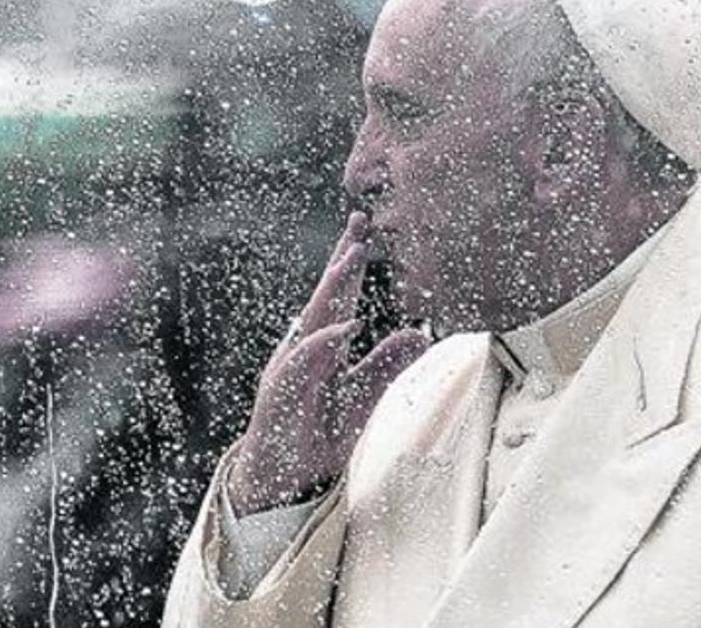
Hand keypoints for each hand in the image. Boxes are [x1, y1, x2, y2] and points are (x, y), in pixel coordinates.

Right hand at [228, 212, 430, 515]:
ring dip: (333, 287)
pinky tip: (346, 326)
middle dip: (342, 258)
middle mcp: (305, 349)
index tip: (368, 229)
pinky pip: (304, 361)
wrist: (285, 478)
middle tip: (360, 222)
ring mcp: (290, 367)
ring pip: (313, 319)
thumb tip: (419, 334)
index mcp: (324, 347)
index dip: (353, 264)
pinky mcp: (281, 392)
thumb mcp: (364, 397)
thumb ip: (386, 365)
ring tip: (353, 256)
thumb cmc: (319, 434)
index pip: (341, 298)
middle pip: (327, 296)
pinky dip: (325, 342)